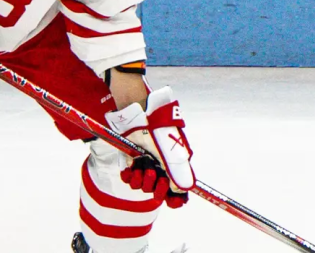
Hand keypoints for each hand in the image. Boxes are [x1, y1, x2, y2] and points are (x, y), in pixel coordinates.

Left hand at [105, 86, 194, 207]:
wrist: (139, 113)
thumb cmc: (159, 129)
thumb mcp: (172, 151)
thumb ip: (178, 172)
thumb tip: (185, 191)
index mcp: (175, 166)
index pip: (177, 191)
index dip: (176, 200)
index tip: (172, 201)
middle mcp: (161, 168)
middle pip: (159, 193)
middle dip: (157, 189)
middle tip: (155, 174)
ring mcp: (146, 165)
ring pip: (143, 187)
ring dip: (142, 181)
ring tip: (142, 167)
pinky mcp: (131, 161)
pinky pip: (129, 179)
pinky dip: (129, 177)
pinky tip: (131, 169)